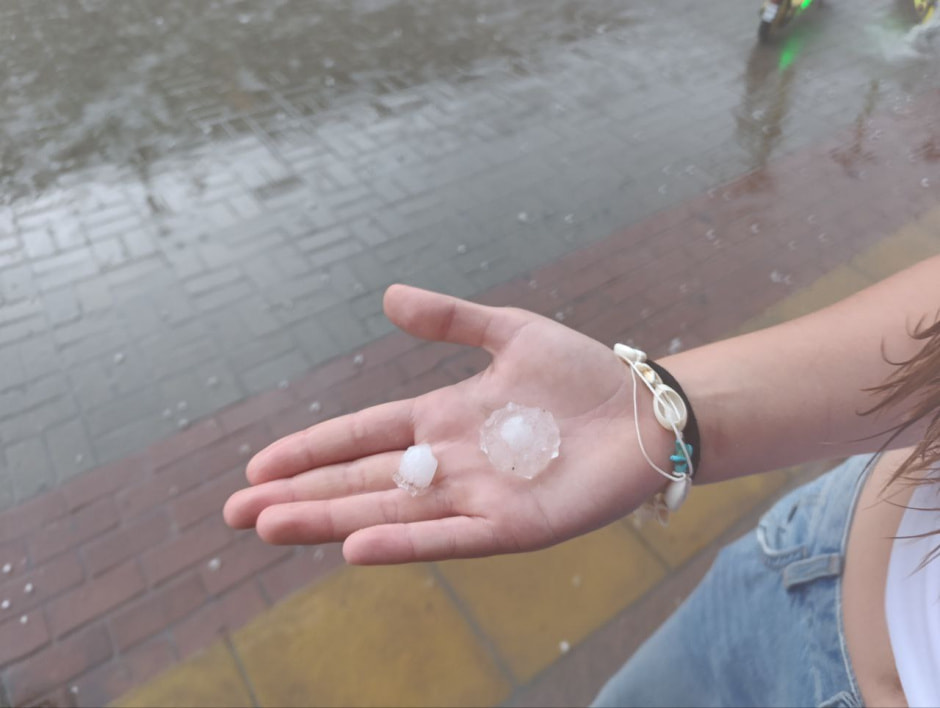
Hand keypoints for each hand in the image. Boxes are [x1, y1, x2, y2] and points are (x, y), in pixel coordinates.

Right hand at [223, 285, 671, 563]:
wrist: (647, 412)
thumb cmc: (583, 374)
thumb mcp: (510, 332)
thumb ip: (451, 319)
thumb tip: (386, 297)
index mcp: (443, 418)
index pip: (362, 436)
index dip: (310, 451)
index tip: (256, 467)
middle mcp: (449, 463)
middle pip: (360, 482)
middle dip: (300, 496)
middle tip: (237, 514)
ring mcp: (477, 497)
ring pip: (389, 513)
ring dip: (331, 522)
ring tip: (271, 529)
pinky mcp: (513, 526)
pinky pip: (449, 537)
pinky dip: (403, 543)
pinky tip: (355, 547)